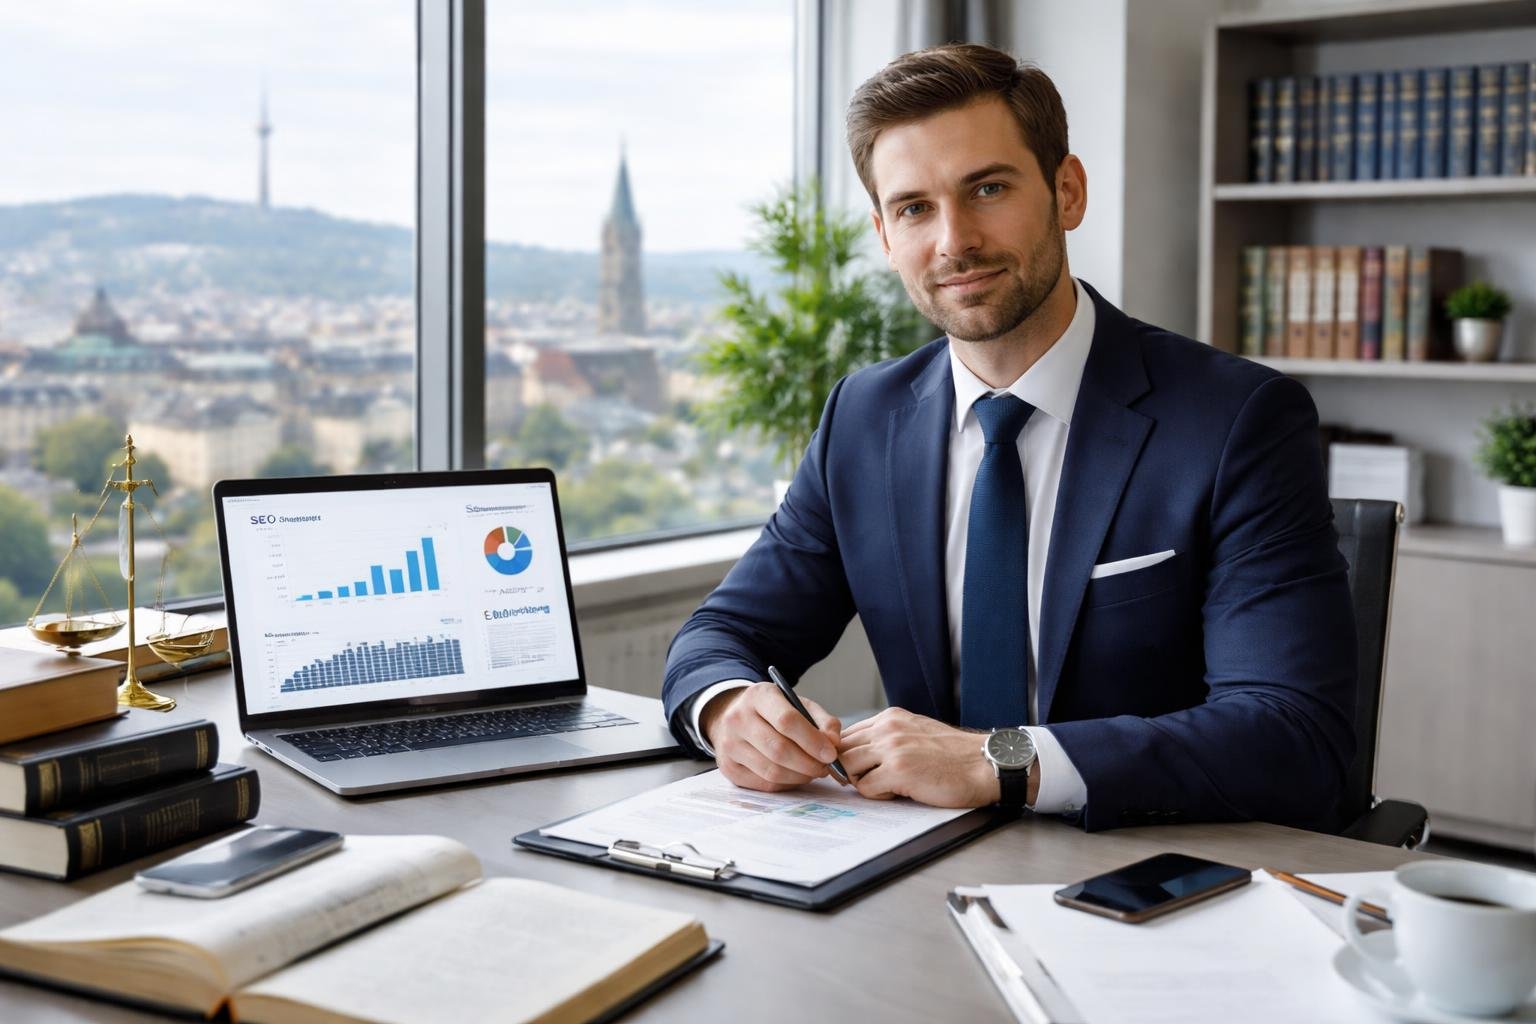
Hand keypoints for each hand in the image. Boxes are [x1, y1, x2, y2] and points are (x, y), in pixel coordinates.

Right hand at [699, 681, 842, 792]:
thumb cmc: (772, 711)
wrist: (733, 717)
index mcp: (758, 696)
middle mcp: (738, 719)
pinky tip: (795, 775)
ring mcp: (729, 744)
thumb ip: (822, 721)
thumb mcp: (798, 704)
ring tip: (813, 771)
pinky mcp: (728, 767)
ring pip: (772, 771)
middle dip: (809, 764)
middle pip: (779, 749)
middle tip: (825, 768)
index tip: (831, 754)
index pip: (786, 720)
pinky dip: (786, 783)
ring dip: (800, 776)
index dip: (812, 741)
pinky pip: (764, 783)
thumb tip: (834, 744)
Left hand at [837, 707, 1015, 807]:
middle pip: (843, 751)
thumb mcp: (916, 731)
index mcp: (890, 717)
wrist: (983, 764)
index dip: (851, 756)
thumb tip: (861, 753)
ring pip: (849, 768)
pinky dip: (878, 795)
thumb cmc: (954, 755)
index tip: (864, 769)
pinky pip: (866, 788)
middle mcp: (888, 728)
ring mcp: (892, 748)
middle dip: (852, 770)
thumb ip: (889, 736)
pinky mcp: (898, 771)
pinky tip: (900, 792)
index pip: (848, 735)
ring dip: (864, 781)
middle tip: (874, 781)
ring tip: (888, 786)